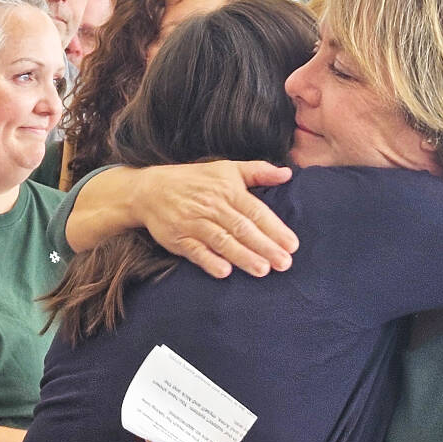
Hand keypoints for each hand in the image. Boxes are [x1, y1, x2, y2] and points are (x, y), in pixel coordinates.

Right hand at [134, 162, 298, 279]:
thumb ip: (258, 171)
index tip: (292, 244)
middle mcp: (213, 206)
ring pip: (222, 241)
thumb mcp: (226, 169)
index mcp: (228, 190)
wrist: (150, 190)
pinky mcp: (178, 238)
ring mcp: (194, 223)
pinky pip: (196, 251)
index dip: (275, 228)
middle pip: (243, 228)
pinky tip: (224, 272)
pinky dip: (209, 261)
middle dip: (265, 246)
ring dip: (243, 256)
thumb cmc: (194, 180)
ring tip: (263, 270)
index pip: (256, 211)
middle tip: (285, 263)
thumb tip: (288, 174)